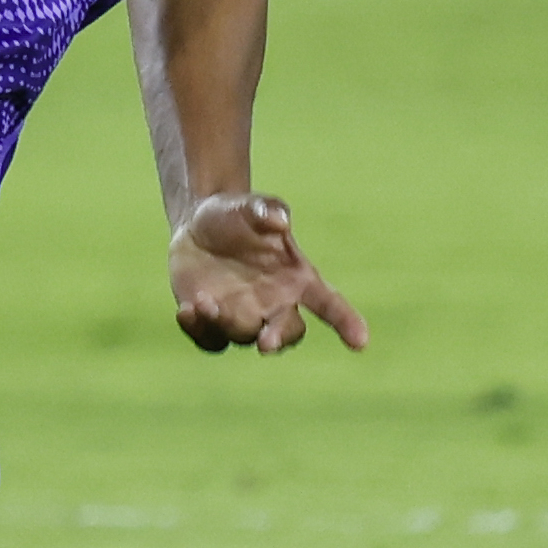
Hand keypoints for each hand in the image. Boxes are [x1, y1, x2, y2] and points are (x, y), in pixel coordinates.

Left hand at [168, 192, 367, 357]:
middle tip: (266, 342)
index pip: (329, 304)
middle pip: (288, 332)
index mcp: (297, 278)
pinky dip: (199, 331)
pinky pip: (210, 341)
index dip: (346, 322)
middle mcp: (275, 304)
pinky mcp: (213, 323)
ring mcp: (244, 317)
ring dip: (227, 324)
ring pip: (243, 336)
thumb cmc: (237, 214)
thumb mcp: (250, 205)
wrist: (198, 225)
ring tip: (206, 302)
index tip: (360, 341)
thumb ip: (266, 210)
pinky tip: (187, 310)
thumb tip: (280, 222)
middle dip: (279, 338)